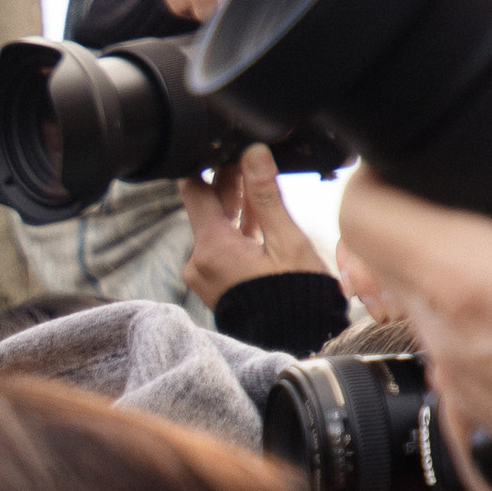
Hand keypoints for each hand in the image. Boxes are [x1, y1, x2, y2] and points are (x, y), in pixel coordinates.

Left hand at [177, 146, 332, 306]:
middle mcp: (198, 262)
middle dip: (227, 183)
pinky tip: (259, 213)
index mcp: (210, 248)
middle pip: (207, 209)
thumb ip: (267, 196)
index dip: (208, 166)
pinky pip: (222, 247)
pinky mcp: (216, 284)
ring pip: (216, 228)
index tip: (224, 149)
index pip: (194, 192)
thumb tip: (254, 153)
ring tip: (256, 178)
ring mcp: (205, 275)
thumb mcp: (286, 240)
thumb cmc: (296, 296)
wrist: (296, 340)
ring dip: (236, 205)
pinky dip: (238, 230)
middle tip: (247, 158)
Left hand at [335, 32, 491, 477]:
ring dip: (444, 260)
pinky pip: (448, 340)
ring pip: (414, 298)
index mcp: (462, 276)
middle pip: (381, 248)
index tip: (408, 153)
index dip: (373, 170)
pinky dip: (471, 308)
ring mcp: (451, 374)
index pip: (357, 208)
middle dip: (413, 209)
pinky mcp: (474, 406)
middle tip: (462, 185)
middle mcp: (439, 328)